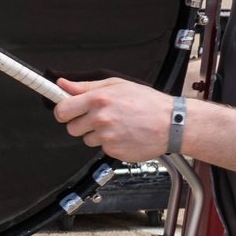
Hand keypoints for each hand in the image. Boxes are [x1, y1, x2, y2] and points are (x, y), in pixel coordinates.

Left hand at [53, 76, 173, 160]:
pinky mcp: (113, 151)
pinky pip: (101, 148)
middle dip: (80, 124)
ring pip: (86, 139)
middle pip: (71, 128)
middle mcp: (100, 118)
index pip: (62, 110)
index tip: (65, 112)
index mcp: (99, 99)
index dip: (63, 112)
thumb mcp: (117, 85)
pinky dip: (109, 143)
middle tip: (97, 118)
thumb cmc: (148, 102)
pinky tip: (123, 134)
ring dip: (96, 134)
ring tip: (116, 125)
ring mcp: (106, 137)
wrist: (172, 123)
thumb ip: (86, 86)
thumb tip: (63, 84)